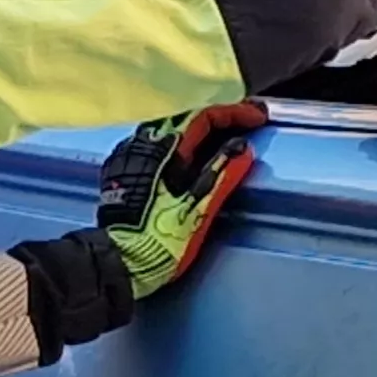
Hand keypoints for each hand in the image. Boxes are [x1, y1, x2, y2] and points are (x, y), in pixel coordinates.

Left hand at [97, 102, 266, 300]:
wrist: (119, 262)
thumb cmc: (160, 239)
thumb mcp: (198, 209)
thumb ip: (222, 175)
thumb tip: (243, 148)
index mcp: (163, 149)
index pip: (203, 118)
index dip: (234, 114)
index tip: (258, 117)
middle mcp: (143, 143)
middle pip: (187, 121)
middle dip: (220, 120)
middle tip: (247, 123)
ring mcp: (130, 154)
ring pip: (171, 131)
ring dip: (200, 132)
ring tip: (227, 137)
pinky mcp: (124, 169)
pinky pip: (158, 145)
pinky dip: (182, 145)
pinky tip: (195, 156)